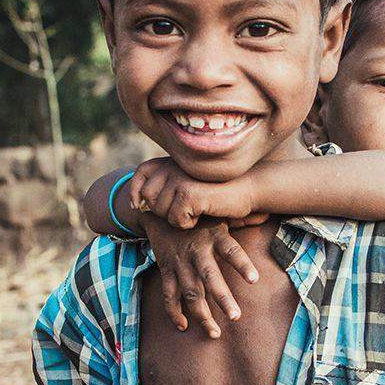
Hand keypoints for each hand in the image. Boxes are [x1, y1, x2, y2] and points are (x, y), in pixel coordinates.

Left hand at [130, 158, 254, 227]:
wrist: (249, 188)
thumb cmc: (220, 192)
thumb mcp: (189, 186)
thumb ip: (167, 188)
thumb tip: (138, 205)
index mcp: (172, 160)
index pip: (140, 173)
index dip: (135, 192)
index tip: (137, 206)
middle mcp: (173, 165)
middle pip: (149, 198)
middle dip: (163, 211)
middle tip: (186, 210)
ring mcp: (180, 178)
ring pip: (161, 211)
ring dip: (178, 219)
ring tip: (197, 210)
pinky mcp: (188, 192)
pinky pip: (176, 219)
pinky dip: (189, 224)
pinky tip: (203, 213)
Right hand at [143, 215, 259, 337]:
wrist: (160, 212)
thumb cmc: (199, 216)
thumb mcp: (219, 212)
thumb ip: (242, 218)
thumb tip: (267, 215)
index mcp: (215, 236)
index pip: (232, 251)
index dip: (242, 265)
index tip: (254, 279)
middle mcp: (197, 251)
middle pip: (210, 278)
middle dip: (222, 299)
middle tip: (235, 317)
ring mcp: (180, 263)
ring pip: (190, 293)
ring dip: (202, 315)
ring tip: (215, 333)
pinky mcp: (166, 270)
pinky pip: (169, 295)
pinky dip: (174, 312)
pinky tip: (184, 326)